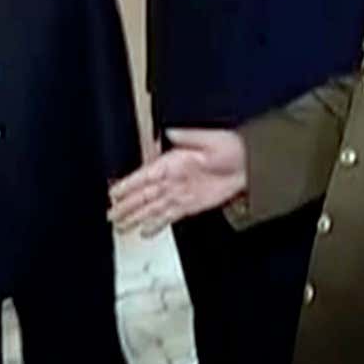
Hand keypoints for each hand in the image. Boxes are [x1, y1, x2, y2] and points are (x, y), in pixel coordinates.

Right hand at [108, 128, 246, 236]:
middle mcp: (174, 177)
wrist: (252, 164)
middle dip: (127, 206)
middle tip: (110, 216)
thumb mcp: (209, 138)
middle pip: (145, 195)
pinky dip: (156, 224)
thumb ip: (187, 137)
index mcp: (174, 161)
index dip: (128, 186)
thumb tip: (168, 132)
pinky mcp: (191, 204)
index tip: (114, 194)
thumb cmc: (232, 147)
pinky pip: (169, 216)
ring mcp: (181, 192)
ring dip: (136, 217)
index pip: (145, 176)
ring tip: (121, 227)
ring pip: (153, 208)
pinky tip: (145, 231)